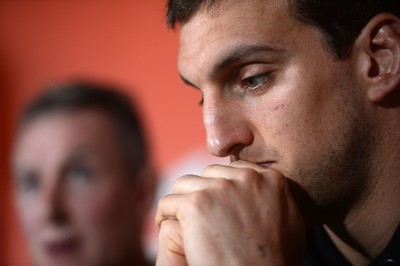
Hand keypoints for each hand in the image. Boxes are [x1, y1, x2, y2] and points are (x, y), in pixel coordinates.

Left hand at [156, 160, 305, 265]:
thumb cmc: (273, 261)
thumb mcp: (289, 221)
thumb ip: (275, 196)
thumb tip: (264, 181)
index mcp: (270, 179)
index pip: (232, 171)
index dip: (220, 190)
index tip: (215, 208)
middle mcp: (246, 178)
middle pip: (208, 175)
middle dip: (202, 194)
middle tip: (198, 218)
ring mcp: (220, 189)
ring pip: (185, 185)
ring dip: (182, 202)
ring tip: (180, 221)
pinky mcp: (196, 204)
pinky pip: (168, 202)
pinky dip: (164, 216)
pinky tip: (166, 227)